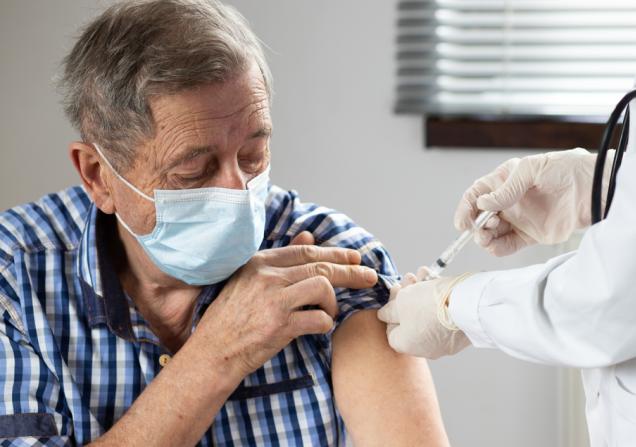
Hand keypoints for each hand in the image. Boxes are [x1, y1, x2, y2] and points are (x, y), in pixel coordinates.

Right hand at [196, 232, 378, 376]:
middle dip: (351, 271)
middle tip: (369, 277)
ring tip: (329, 311)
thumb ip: (280, 259)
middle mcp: (267, 276)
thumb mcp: (249, 280)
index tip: (354, 257)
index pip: (307, 251)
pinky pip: (319, 318)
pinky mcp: (280, 326)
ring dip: (333, 302)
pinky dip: (325, 323)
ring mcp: (274, 300)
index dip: (335, 253)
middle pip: (321, 267)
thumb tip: (309, 237)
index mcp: (260, 262)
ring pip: (323, 288)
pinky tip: (320, 326)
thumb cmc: (230, 318)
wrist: (213, 352)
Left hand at [377, 268, 470, 358]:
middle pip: (410, 319)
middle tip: (410, 278)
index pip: (391, 329)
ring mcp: (444, 342)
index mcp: (407, 345)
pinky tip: (436, 279)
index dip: (391, 308)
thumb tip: (384, 315)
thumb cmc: (429, 305)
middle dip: (408, 295)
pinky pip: (443, 315)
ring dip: (422, 292)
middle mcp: (425, 348)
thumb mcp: (401, 302)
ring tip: (423, 273)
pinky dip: (438, 298)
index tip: (396, 290)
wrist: (468, 306)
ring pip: (427, 314)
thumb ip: (389, 310)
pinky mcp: (459, 333)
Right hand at [454, 148, 611, 255]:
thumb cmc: (565, 169)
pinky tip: (495, 248)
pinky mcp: (530, 235)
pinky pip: (508, 245)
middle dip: (475, 225)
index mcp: (504, 181)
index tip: (462, 222)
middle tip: (482, 229)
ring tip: (487, 239)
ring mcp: (519, 219)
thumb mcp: (531, 170)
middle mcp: (508, 201)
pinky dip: (498, 249)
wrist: (593, 189)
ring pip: (491, 233)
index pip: (477, 194)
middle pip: (480, 216)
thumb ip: (506, 188)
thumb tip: (483, 203)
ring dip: (484, 238)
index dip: (466, 208)